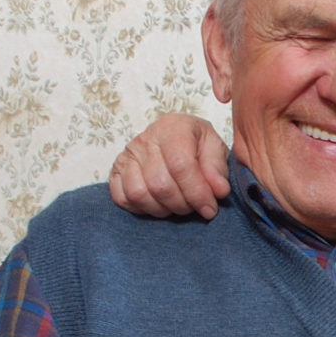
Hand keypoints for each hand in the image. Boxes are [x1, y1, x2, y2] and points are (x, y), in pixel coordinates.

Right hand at [109, 114, 229, 218]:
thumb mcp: (215, 149)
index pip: (181, 165)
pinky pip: (122, 198)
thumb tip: (219, 191)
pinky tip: (159, 204)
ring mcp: (128, 155)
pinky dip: (142, 209)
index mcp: (173, 127)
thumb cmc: (198, 144)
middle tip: (195, 207)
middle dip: (182, 204)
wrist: (176, 138)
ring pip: (139, 194)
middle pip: (160, 184)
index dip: (197, 192)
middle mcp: (146, 139)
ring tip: (179, 205)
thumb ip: (217, 168)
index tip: (209, 209)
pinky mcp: (116, 170)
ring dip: (163, 209)